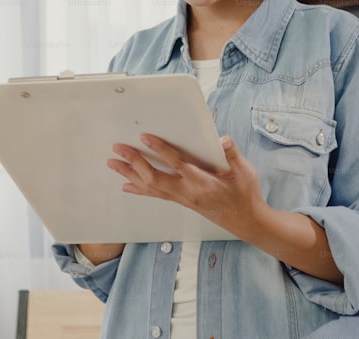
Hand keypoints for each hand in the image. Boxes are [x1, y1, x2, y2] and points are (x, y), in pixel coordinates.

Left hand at [107, 133, 266, 237]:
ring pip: (150, 187)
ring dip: (130, 174)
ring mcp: (182, 198)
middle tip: (117, 149)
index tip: (144, 137)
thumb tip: (224, 139)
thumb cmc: (245, 195)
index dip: (159, 149)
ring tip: (113, 164)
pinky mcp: (181, 201)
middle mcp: (186, 191)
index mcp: (201, 181)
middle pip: (153, 177)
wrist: (246, 221)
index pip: (176, 163)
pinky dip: (139, 189)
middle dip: (134, 162)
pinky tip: (126, 185)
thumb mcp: (245, 172)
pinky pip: (155, 194)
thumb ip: (233, 155)